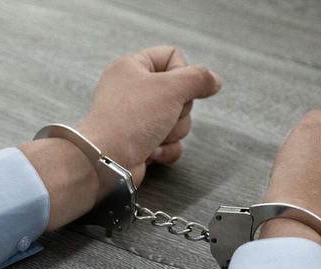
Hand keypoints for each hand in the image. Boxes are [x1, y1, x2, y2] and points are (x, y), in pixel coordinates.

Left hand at [22, 46, 221, 230]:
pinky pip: (170, 143)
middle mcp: (133, 91)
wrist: (107, 161)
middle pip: (180, 94)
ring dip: (172, 132)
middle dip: (178, 111)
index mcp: (132, 67)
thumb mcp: (171, 88)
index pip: (172, 56)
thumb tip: (213, 80)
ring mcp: (136, 118)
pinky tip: (151, 150)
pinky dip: (166, 149)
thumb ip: (198, 78)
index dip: (182, 73)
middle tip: (163, 115)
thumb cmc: (128, 121)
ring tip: (153, 135)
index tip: (176, 88)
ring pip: (178, 121)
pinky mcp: (140, 142)